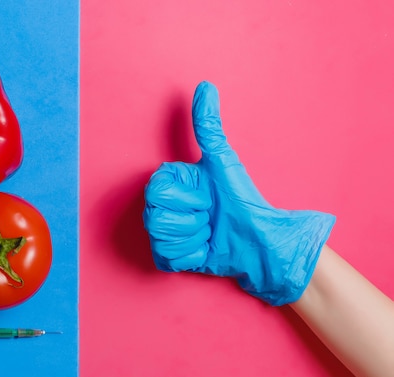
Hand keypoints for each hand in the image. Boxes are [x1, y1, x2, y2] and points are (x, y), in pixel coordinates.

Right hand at [143, 81, 334, 305]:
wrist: (256, 240)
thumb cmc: (241, 200)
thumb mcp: (223, 161)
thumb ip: (209, 126)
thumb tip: (205, 85)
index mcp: (169, 183)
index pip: (156, 191)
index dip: (186, 198)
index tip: (205, 196)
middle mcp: (159, 206)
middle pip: (155, 217)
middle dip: (191, 220)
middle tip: (208, 216)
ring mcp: (161, 232)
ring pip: (160, 238)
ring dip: (193, 238)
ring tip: (207, 233)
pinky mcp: (167, 257)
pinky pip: (166, 257)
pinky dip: (191, 256)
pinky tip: (203, 249)